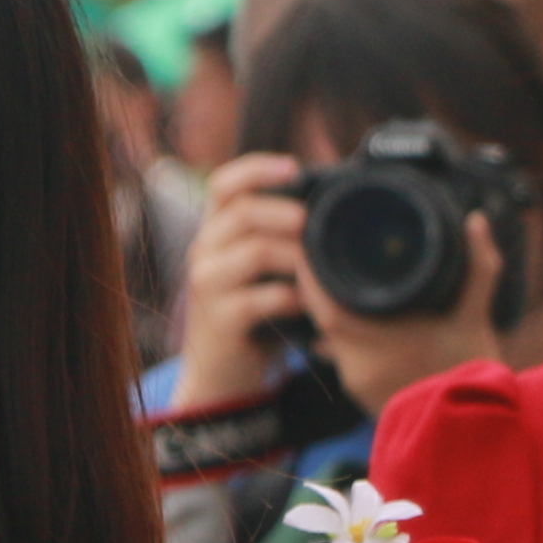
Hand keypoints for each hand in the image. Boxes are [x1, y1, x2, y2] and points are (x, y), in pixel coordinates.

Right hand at [167, 151, 310, 414]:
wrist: (223, 374)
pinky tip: (310, 305)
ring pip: (254, 251)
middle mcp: (205, 251)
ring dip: (296, 256)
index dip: (258, 169)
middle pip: (242, 212)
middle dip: (284, 212)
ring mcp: (209, 286)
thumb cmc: (256, 314)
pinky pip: (261, 299)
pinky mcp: (220, 320)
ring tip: (321, 266)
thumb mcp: (263, 268)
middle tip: (313, 221)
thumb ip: (283, 238)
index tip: (294, 168)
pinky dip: (293, 298)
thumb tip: (337, 205)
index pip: (225, 183)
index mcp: (217, 230)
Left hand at [302, 208, 505, 418]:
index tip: (309, 246)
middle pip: (321, 319)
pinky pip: (338, 354)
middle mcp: (360, 367)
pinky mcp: (359, 393)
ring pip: (328, 337)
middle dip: (317, 287)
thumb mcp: (476, 316)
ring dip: (329, 309)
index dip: (311, 277)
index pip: (325, 309)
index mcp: (381, 345)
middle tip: (318, 252)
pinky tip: (349, 312)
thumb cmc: (474, 371)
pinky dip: (340, 332)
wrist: (472, 426)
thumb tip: (477, 220)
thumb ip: (479, 267)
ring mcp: (357, 383)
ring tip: (332, 276)